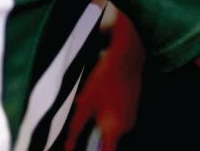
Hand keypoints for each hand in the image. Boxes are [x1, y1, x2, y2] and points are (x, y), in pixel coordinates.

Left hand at [65, 11, 144, 150]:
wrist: (127, 57)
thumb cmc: (105, 79)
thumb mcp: (85, 103)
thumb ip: (76, 128)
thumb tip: (68, 146)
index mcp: (114, 130)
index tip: (81, 149)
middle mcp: (126, 128)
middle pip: (106, 140)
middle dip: (92, 132)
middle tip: (85, 112)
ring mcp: (130, 118)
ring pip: (110, 128)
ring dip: (99, 121)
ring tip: (92, 101)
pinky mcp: (131, 108)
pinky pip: (116, 118)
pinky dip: (106, 112)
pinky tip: (102, 96)